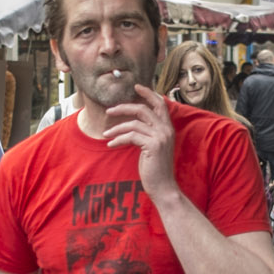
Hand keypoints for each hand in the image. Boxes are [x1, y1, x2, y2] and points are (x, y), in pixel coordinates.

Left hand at [104, 85, 179, 200]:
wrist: (163, 187)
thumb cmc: (156, 169)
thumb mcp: (153, 147)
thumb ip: (147, 133)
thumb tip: (132, 124)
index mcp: (168, 128)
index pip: (160, 103)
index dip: (148, 93)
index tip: (136, 86)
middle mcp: (166, 130)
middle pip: (143, 109)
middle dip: (124, 107)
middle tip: (109, 110)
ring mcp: (160, 137)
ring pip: (134, 123)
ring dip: (116, 127)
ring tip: (106, 134)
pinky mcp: (153, 145)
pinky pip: (130, 136)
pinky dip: (118, 139)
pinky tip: (110, 145)